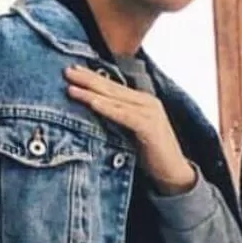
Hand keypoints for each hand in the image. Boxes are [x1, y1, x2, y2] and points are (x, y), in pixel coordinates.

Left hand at [65, 65, 196, 193]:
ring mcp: (150, 113)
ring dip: (92, 92)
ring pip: (115, 99)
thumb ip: (117, 119)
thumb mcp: (131, 132)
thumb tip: (90, 110)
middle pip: (112, 88)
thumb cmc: (151, 154)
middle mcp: (147, 103)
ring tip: (71, 87)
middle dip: (88, 79)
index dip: (93, 77)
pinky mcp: (150, 126)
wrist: (174, 173)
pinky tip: (93, 103)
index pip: (114, 86)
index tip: (73, 70)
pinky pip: (124, 115)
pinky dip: (107, 108)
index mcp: (143, 102)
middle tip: (67, 71)